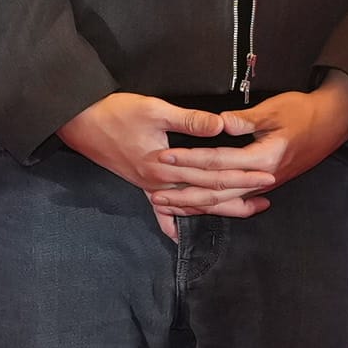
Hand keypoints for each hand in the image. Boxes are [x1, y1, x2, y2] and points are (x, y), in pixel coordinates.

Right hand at [59, 85, 338, 234]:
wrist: (79, 122)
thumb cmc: (115, 112)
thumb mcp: (153, 109)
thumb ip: (189, 120)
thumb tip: (221, 125)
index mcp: (167, 165)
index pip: (214, 175)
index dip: (243, 176)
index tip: (268, 176)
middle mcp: (161, 183)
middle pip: (207, 195)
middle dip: (240, 197)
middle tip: (269, 197)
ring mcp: (151, 187)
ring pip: (191, 206)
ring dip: (218, 211)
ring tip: (247, 211)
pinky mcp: (142, 185)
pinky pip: (160, 210)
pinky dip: (171, 223)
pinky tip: (180, 238)